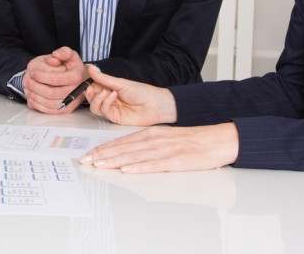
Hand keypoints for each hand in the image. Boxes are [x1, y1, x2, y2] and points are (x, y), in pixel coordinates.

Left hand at [23, 46, 87, 114]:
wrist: (81, 81)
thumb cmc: (73, 67)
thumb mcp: (71, 55)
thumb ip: (64, 52)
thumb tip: (56, 55)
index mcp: (76, 77)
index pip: (56, 79)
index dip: (41, 76)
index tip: (33, 72)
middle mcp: (75, 92)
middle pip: (51, 93)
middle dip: (35, 87)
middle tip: (26, 81)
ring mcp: (70, 103)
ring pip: (48, 103)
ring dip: (34, 96)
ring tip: (27, 88)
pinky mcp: (65, 110)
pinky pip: (49, 111)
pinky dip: (38, 105)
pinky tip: (32, 97)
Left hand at [79, 123, 238, 172]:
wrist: (217, 140)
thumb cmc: (191, 142)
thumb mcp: (165, 139)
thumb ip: (147, 147)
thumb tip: (128, 160)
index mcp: (152, 134)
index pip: (122, 141)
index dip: (104, 148)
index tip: (89, 155)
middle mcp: (155, 139)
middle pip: (125, 148)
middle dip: (103, 155)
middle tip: (86, 161)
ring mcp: (166, 149)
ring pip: (136, 155)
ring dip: (116, 160)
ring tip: (100, 165)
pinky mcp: (177, 160)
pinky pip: (155, 165)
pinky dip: (141, 167)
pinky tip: (128, 170)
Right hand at [84, 65, 176, 125]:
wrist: (156, 105)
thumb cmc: (143, 92)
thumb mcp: (121, 82)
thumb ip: (104, 78)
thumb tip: (91, 68)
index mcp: (110, 89)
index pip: (94, 88)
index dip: (89, 86)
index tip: (87, 81)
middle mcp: (109, 100)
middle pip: (92, 99)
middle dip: (89, 94)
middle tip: (91, 89)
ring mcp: (112, 109)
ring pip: (95, 107)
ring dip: (97, 99)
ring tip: (106, 92)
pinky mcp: (115, 118)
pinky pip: (104, 112)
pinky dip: (105, 103)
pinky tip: (112, 97)